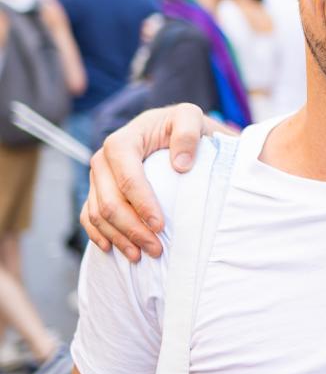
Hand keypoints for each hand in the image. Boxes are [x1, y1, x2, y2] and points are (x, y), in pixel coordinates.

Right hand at [82, 104, 212, 259]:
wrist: (167, 129)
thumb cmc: (180, 126)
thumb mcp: (190, 118)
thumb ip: (187, 134)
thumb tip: (181, 164)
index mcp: (122, 142)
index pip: (128, 177)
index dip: (142, 204)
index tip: (160, 226)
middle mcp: (103, 159)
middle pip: (110, 201)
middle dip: (132, 229)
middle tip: (156, 249)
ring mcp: (97, 177)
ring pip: (98, 214)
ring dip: (118, 238)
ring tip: (141, 255)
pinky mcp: (96, 191)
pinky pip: (88, 216)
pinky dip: (99, 234)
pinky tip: (113, 249)